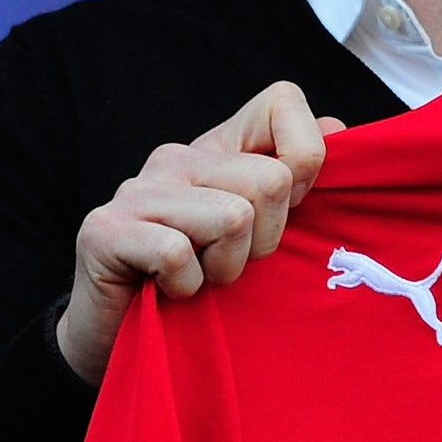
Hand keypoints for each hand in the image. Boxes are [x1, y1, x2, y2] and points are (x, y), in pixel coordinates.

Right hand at [56, 82, 345, 384]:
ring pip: (233, 218)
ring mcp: (138, 190)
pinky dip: (186, 287)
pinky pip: (178, 255)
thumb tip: (336, 125)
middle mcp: (177, 158)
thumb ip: (296, 180)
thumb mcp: (261, 233)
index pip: (280, 102)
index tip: (291, 206)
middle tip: (229, 262)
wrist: (121, 339)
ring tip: (198, 277)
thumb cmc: (202, 285)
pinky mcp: (106, 229)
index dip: (305, 156)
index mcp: (219, 150)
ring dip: (225, 268)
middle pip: (271, 180)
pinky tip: (168, 290)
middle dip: (265, 240)